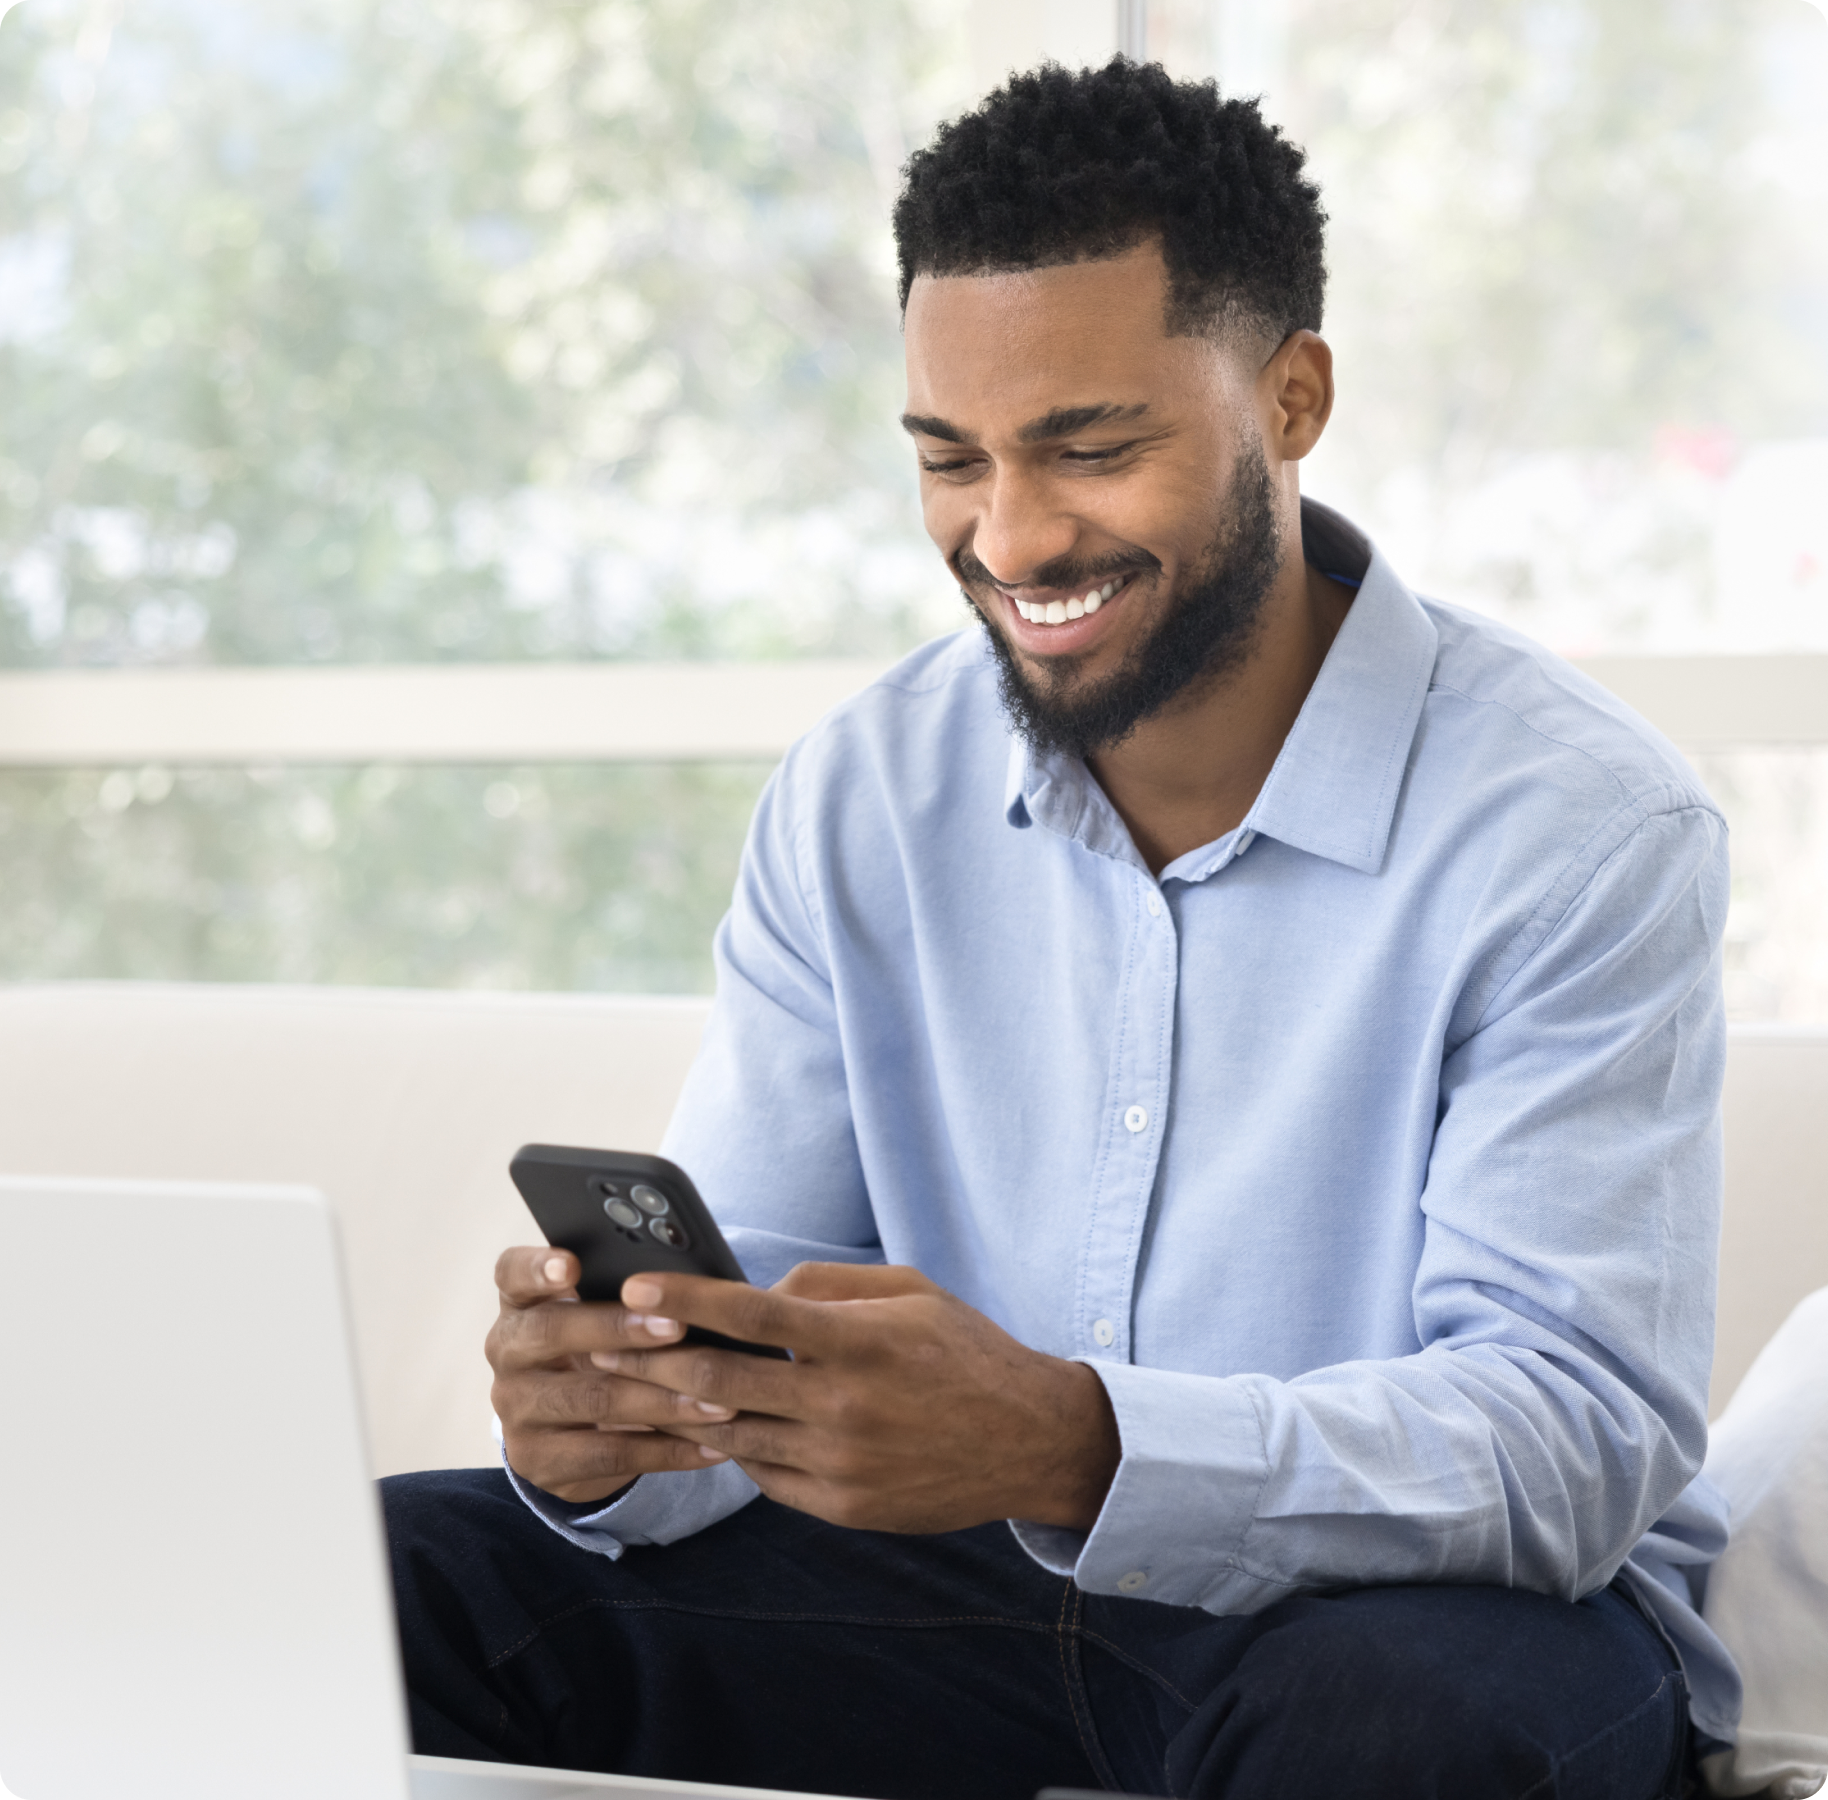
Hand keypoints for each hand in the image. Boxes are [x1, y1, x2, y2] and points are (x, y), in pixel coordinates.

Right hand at [486, 1246, 741, 1503]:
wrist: (569, 1434)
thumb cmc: (599, 1351)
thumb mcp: (598, 1317)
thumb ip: (626, 1293)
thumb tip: (694, 1278)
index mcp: (521, 1304)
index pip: (512, 1273)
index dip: (537, 1267)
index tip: (571, 1264)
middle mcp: (508, 1352)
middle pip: (551, 1331)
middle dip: (619, 1328)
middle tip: (677, 1327)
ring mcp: (517, 1409)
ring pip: (591, 1400)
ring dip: (661, 1400)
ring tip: (718, 1401)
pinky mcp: (538, 1460)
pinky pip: (610, 1455)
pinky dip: (668, 1451)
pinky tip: (713, 1446)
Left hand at [592, 1263, 1120, 1534]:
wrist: (1027, 1441)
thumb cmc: (963, 1352)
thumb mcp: (908, 1292)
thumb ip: (827, 1286)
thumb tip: (758, 1295)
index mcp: (857, 1342)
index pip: (750, 1315)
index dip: (684, 1298)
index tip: (633, 1285)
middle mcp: (841, 1406)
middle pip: (718, 1383)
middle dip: (649, 1361)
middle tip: (599, 1344)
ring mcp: (839, 1464)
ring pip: (730, 1434)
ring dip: (679, 1411)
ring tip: (634, 1388)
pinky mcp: (840, 1508)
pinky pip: (764, 1474)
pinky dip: (735, 1447)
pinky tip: (716, 1426)